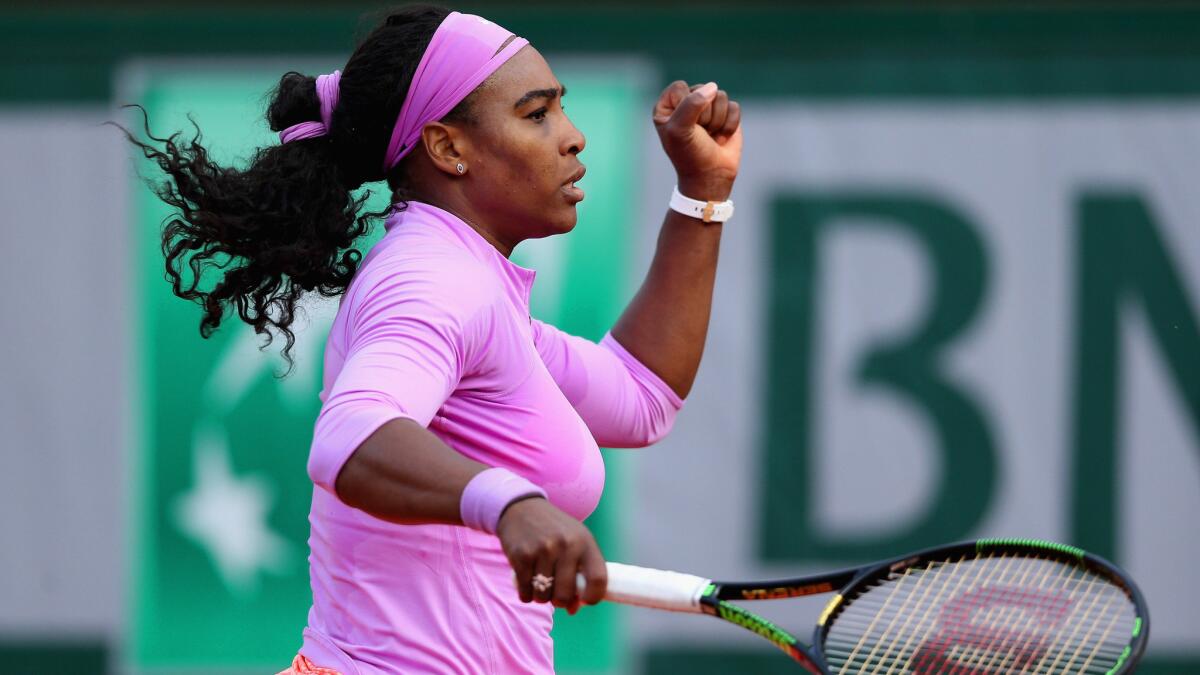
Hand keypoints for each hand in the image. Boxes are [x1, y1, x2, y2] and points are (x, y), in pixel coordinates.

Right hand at [497, 497, 607, 614]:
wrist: (522, 508)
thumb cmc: (554, 530)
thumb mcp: (574, 542)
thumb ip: (580, 573)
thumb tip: (574, 609)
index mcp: (585, 542)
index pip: (598, 579)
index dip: (593, 597)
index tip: (584, 600)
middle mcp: (566, 545)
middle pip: (565, 594)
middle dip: (560, 601)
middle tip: (555, 592)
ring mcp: (543, 550)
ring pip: (543, 596)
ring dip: (541, 597)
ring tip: (540, 584)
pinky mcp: (522, 556)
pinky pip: (525, 592)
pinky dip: (526, 594)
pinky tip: (527, 583)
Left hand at [653, 80, 743, 201]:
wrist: (711, 176)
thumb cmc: (690, 154)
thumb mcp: (680, 129)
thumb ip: (692, 103)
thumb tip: (713, 87)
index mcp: (668, 106)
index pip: (680, 87)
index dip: (685, 105)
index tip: (683, 126)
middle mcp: (687, 104)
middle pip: (702, 90)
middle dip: (704, 115)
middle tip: (699, 134)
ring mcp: (708, 108)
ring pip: (720, 96)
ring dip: (717, 121)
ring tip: (709, 136)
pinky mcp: (727, 114)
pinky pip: (734, 106)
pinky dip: (730, 125)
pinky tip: (721, 137)